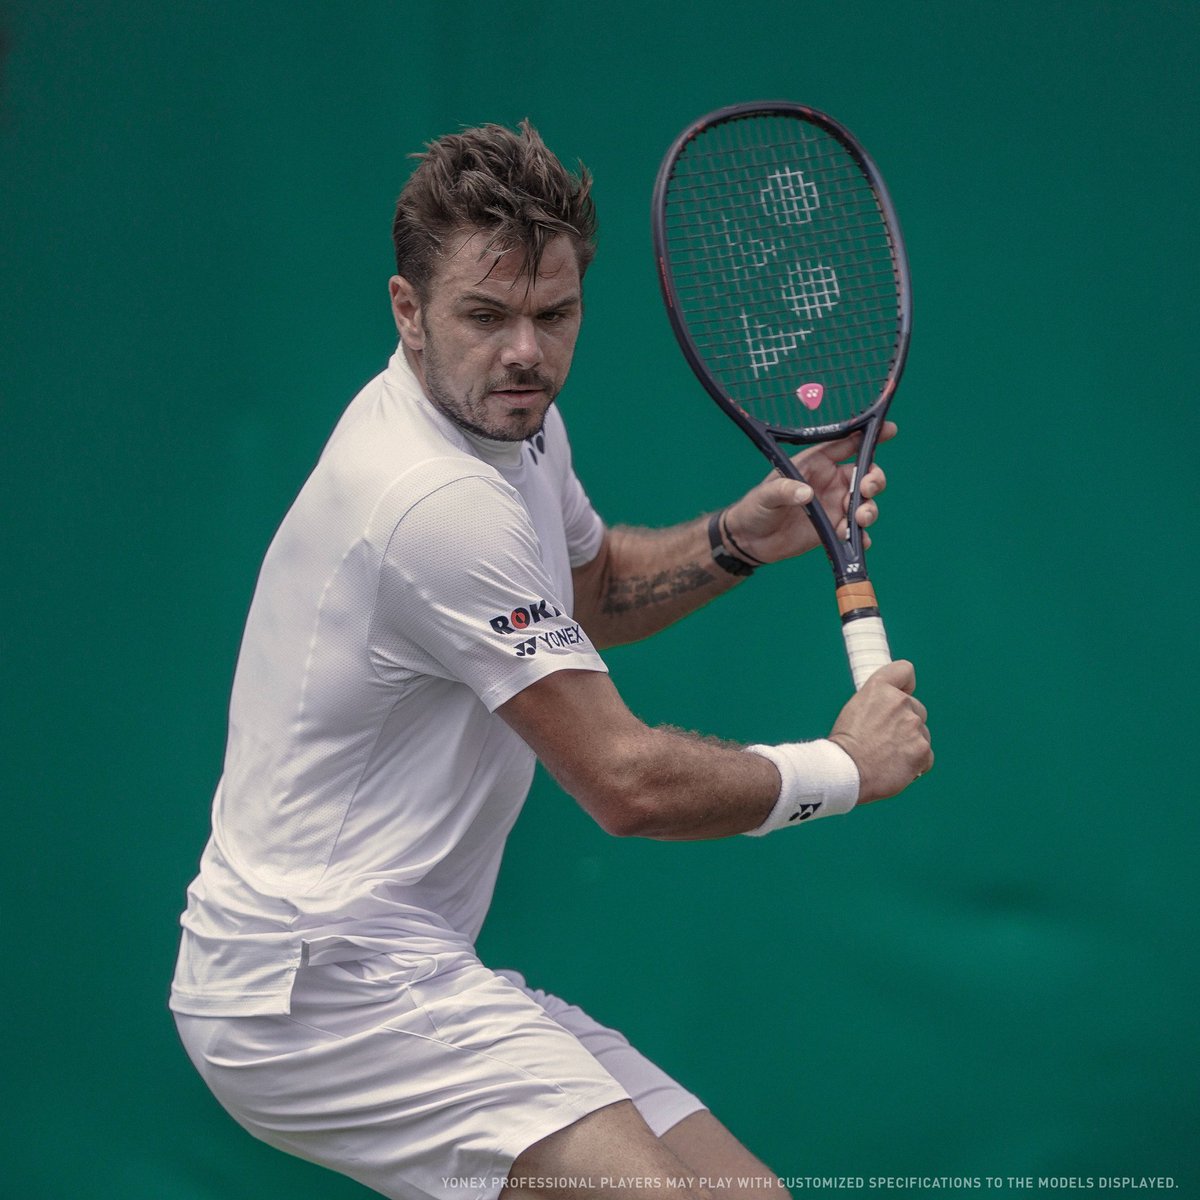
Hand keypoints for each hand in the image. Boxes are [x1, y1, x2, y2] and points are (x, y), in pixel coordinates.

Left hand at [718, 421, 895, 564]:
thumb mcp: (766, 494)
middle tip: (866, 488)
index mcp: (816, 463)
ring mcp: (835, 506)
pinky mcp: (834, 530)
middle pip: (866, 474)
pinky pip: (855, 532)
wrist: (750, 541)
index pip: (848, 444)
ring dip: (869, 509)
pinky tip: (858, 541)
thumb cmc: (756, 507)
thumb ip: (785, 490)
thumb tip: (806, 494)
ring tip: (859, 518)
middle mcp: (831, 482)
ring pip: (865, 503)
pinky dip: (861, 536)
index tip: (891, 430)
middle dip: (874, 479)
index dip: (871, 436)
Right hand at [827, 659, 932, 803]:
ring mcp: (914, 726)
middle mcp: (900, 702)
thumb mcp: (854, 710)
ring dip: (910, 743)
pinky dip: (915, 763)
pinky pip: (926, 756)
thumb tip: (890, 712)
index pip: (905, 670)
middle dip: (905, 722)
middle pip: (916, 707)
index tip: (902, 693)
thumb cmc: (845, 745)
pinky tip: (896, 768)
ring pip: (921, 733)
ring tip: (887, 757)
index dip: (905, 684)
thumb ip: (878, 705)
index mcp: (879, 688)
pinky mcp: (923, 749)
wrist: (846, 771)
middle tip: (885, 739)